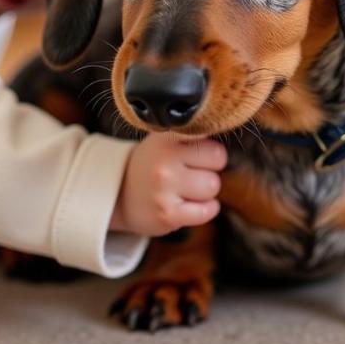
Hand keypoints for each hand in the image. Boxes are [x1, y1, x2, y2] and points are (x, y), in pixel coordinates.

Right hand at [109, 132, 226, 236]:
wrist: (119, 196)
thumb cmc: (151, 165)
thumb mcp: (163, 141)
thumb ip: (191, 135)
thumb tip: (225, 129)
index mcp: (165, 138)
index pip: (208, 134)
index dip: (209, 148)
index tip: (197, 154)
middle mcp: (164, 160)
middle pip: (218, 159)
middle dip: (210, 168)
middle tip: (192, 173)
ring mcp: (165, 188)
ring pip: (213, 186)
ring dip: (205, 191)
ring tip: (186, 190)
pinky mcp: (168, 214)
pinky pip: (208, 210)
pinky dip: (205, 209)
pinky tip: (190, 205)